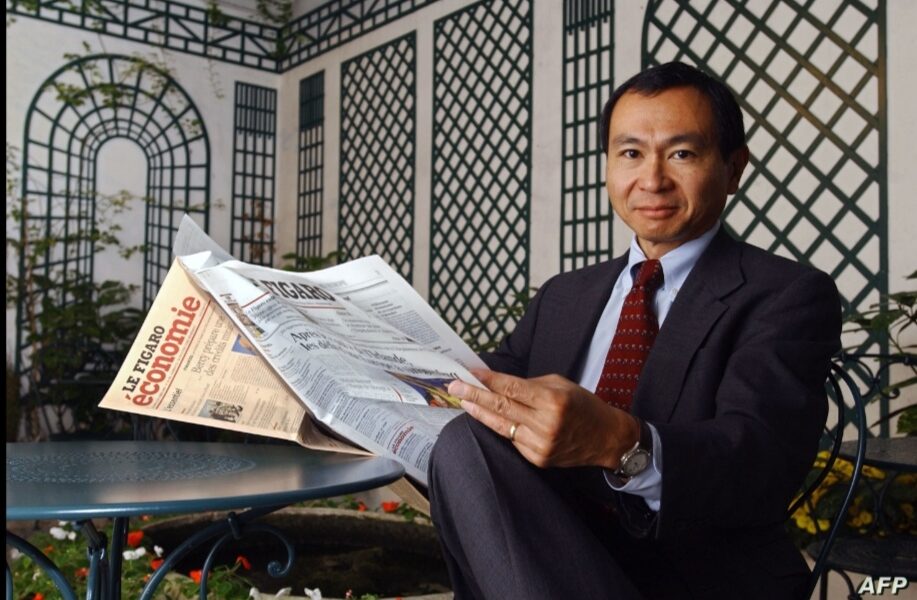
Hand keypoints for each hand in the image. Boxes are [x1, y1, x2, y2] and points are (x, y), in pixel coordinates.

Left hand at [449, 369, 638, 469]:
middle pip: (501, 407)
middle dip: (474, 395)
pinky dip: (500, 427)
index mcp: (552, 401)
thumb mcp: (561, 385)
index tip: (469, 373)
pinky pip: (512, 439)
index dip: (488, 380)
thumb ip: (529, 385)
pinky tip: (488, 417)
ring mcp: (540, 444)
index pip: (511, 388)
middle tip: (454, 386)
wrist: (606, 438)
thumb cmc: (583, 406)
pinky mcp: (538, 459)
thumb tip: (497, 383)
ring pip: (501, 426)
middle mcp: (545, 424)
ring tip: (462, 401)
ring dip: (480, 412)